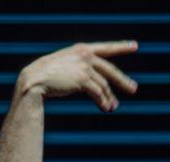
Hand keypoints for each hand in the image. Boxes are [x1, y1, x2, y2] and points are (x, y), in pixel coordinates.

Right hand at [17, 40, 139, 111]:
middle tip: (133, 89)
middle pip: (110, 70)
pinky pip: (98, 93)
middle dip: (122, 81)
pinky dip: (103, 102)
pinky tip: (106, 108)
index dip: (121, 46)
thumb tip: (99, 86)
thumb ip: (82, 68)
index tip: (134, 46)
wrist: (35, 79)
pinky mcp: (83, 79)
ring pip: (104, 85)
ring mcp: (84, 67)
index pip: (106, 47)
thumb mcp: (67, 66)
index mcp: (81, 49)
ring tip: (113, 107)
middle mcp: (85, 55)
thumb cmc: (48, 75)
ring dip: (109, 98)